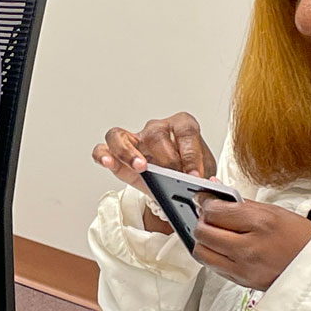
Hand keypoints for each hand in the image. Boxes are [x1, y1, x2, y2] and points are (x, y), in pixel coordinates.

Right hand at [92, 112, 216, 193]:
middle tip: (172, 176)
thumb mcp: (204, 172)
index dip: (191, 154)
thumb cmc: (189, 171)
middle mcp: (156, 129)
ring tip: (140, 168)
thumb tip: (208, 185)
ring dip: (129, 152)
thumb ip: (206, 177)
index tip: (194, 175)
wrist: (176, 184)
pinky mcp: (117, 154)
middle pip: (155, 134)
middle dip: (166, 159)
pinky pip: (103, 148)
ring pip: (121, 135)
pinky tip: (108, 162)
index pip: (186, 130)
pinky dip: (103, 155)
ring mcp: (134, 140)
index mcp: (182, 126)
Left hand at [192, 198, 310, 288]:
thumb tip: (215, 190)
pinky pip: (213, 267)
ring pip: (202, 253)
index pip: (214, 211)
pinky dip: (213, 255)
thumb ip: (241, 203)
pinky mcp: (241, 282)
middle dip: (202, 221)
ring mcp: (243, 268)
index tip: (204, 199)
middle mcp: (248, 248)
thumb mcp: (275, 212)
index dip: (205, 202)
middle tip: (209, 216)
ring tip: (215, 233)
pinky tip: (224, 248)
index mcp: (260, 224)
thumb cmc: (301, 239)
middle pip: (203, 232)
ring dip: (204, 240)